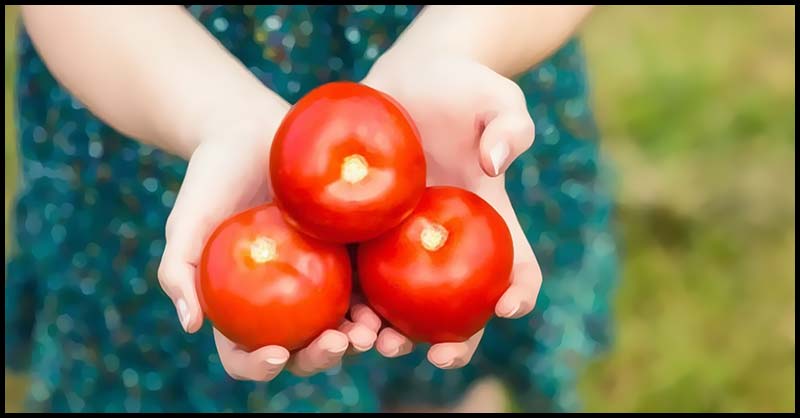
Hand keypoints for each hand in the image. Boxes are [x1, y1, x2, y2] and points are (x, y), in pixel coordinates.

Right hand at [156, 96, 378, 380]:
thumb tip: (191, 325)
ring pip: (341, 325)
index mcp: (240, 305)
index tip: (275, 353)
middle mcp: (281, 300)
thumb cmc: (211, 177)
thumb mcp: (186, 221)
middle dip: (319, 357)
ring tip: (368, 332)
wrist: (251, 130)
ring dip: (358, 339)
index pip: (244, 352)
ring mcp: (318, 279)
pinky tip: (386, 303)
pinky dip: (378, 303)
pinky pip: (366, 285)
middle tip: (335, 344)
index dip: (259, 365)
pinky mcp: (349, 253)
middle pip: (301, 348)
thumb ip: (178, 270)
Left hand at [360, 53, 542, 368]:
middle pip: (460, 306)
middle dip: (452, 341)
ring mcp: (406, 241)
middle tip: (431, 354)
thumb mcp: (495, 96)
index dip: (520, 294)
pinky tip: (335, 312)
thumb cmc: (462, 85)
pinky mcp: (366, 231)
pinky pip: (360, 273)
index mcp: (489, 220)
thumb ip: (509, 125)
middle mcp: (450, 242)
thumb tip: (495, 164)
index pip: (518, 267)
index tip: (507, 306)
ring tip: (374, 341)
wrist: (410, 77)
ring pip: (405, 304)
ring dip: (394, 333)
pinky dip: (352, 301)